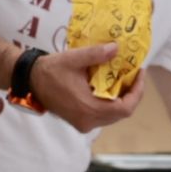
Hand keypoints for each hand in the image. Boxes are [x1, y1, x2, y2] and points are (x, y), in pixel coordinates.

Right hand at [31, 44, 147, 130]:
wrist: (30, 81)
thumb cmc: (51, 70)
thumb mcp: (74, 58)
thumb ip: (96, 54)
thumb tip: (117, 48)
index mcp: (89, 109)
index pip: (125, 108)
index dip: (137, 92)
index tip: (140, 74)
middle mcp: (88, 121)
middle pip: (122, 113)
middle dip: (132, 94)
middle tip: (135, 74)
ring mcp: (84, 124)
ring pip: (113, 115)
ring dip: (122, 98)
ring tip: (126, 79)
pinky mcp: (80, 122)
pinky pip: (103, 115)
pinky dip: (111, 102)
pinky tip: (111, 86)